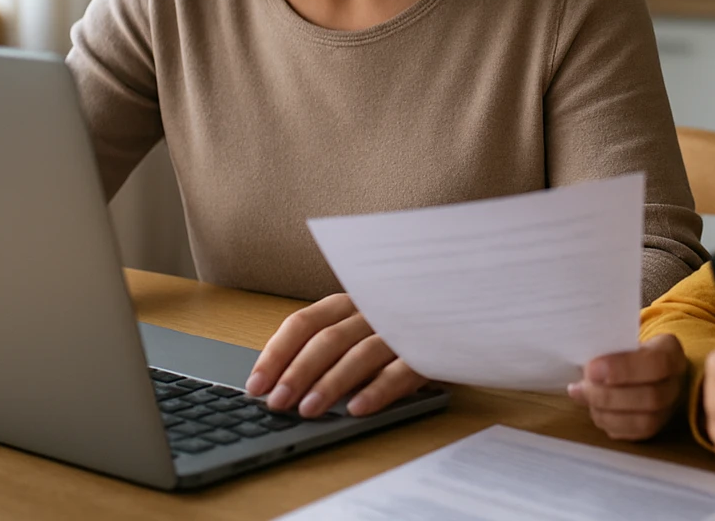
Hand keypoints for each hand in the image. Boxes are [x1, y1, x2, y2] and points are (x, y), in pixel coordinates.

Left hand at [243, 293, 428, 418]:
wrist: (458, 308)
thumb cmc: (396, 327)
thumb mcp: (358, 329)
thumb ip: (326, 347)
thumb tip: (280, 383)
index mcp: (347, 303)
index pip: (303, 323)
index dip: (276, 353)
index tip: (256, 385)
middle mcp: (370, 311)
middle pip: (327, 340)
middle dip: (298, 372)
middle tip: (278, 402)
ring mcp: (400, 329)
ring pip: (360, 355)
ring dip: (331, 384)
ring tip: (308, 410)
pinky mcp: (427, 350)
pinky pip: (400, 371)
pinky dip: (378, 390)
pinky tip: (357, 409)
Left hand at [569, 334, 686, 439]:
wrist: (640, 362)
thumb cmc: (625, 347)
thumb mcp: (621, 337)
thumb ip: (607, 348)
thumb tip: (585, 369)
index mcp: (671, 352)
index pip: (657, 363)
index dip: (623, 369)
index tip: (591, 369)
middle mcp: (676, 383)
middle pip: (651, 397)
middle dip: (609, 396)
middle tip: (581, 388)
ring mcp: (669, 408)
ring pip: (645, 421)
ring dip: (607, 414)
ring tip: (584, 399)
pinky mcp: (656, 427)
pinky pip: (636, 435)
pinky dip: (611, 425)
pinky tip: (595, 411)